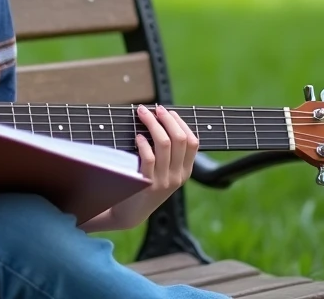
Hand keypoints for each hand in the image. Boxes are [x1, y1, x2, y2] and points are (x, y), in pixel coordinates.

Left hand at [89, 104, 198, 231]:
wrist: (130, 213)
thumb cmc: (144, 185)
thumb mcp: (164, 172)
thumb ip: (168, 153)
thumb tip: (162, 119)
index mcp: (185, 171)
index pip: (193, 142)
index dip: (181, 123)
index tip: (168, 112)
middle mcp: (178, 176)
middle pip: (180, 139)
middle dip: (167, 119)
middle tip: (154, 108)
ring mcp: (163, 181)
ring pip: (165, 143)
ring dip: (153, 124)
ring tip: (142, 114)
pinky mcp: (147, 184)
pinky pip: (149, 157)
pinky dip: (143, 142)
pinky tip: (137, 136)